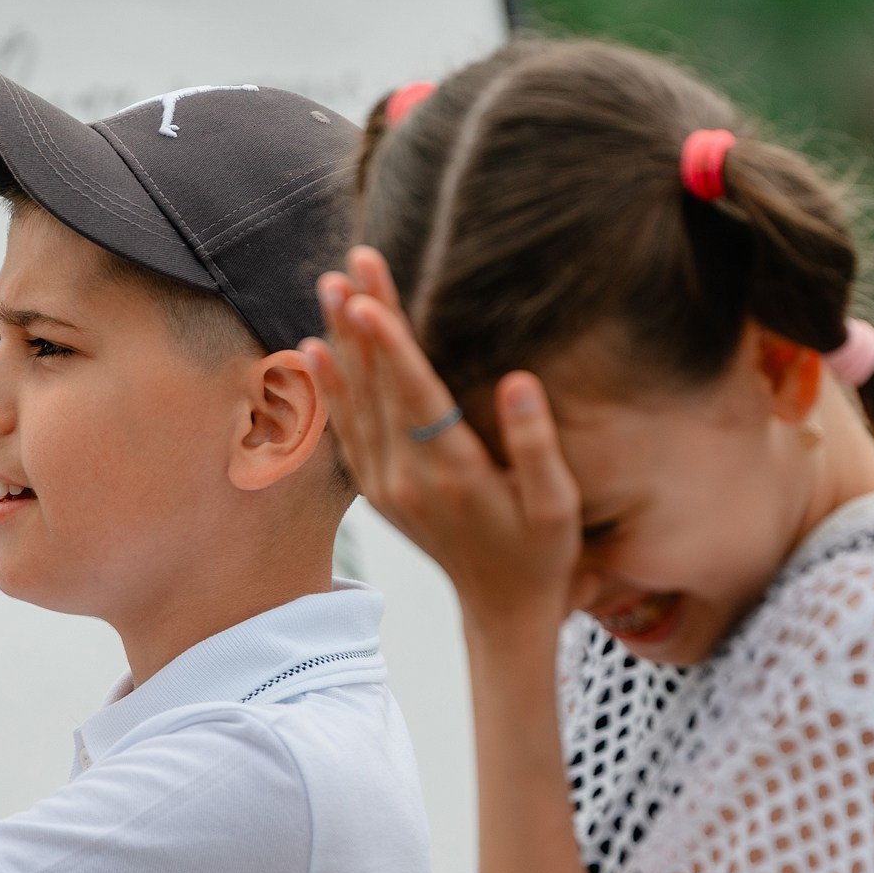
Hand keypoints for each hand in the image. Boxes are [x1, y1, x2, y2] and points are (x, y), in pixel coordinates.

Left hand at [304, 246, 579, 639]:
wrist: (500, 609)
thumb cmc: (541, 553)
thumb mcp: (557, 506)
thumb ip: (536, 445)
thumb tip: (519, 381)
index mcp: (454, 475)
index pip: (415, 396)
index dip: (390, 346)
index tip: (367, 299)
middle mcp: (407, 478)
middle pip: (379, 385)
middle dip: (364, 320)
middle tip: (352, 263)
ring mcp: (385, 486)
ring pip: (355, 401)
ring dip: (341, 341)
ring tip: (330, 286)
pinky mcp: (376, 490)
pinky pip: (345, 430)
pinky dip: (329, 388)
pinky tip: (316, 349)